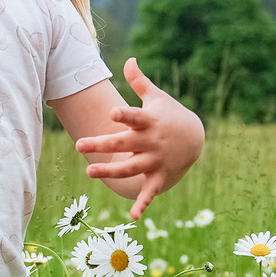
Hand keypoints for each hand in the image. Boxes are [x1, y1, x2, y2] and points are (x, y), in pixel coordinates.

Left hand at [73, 59, 204, 217]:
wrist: (195, 138)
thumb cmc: (169, 115)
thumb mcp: (157, 97)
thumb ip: (140, 82)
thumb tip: (129, 59)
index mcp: (148, 122)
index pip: (134, 117)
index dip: (124, 116)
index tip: (111, 114)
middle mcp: (150, 142)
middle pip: (124, 144)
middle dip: (102, 145)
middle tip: (80, 145)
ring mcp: (155, 161)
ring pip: (130, 169)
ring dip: (111, 172)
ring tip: (89, 173)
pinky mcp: (159, 177)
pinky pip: (150, 192)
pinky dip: (143, 204)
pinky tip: (133, 216)